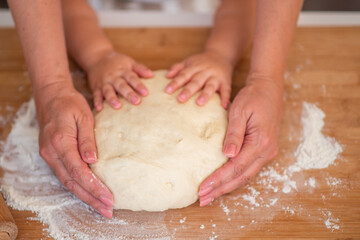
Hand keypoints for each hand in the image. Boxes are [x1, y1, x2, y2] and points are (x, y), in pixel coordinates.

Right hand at [36, 82, 113, 217]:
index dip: (93, 187)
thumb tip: (92, 162)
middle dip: (90, 198)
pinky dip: (77, 187)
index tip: (108, 197)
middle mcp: (51, 152)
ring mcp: (49, 155)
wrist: (51, 95)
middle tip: (107, 210)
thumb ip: (87, 140)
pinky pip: (65, 175)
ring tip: (101, 207)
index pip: (78, 171)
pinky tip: (89, 193)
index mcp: (60, 142)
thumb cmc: (70, 103)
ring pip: (67, 182)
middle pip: (72, 182)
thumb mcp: (84, 117)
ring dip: (84, 196)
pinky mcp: (51, 155)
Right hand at [87, 51, 152, 110]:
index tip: (145, 93)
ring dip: (112, 99)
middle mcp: (113, 77)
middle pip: (121, 85)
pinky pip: (96, 94)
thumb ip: (140, 68)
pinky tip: (99, 109)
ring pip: (108, 91)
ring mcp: (104, 82)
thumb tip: (152, 75)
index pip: (132, 78)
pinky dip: (97, 101)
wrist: (97, 57)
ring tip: (118, 106)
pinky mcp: (96, 87)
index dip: (138, 85)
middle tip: (136, 101)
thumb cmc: (117, 62)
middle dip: (128, 94)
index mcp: (123, 71)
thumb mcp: (129, 62)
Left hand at [165, 50, 232, 108]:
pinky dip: (225, 98)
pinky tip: (224, 106)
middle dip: (188, 90)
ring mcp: (216, 77)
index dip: (175, 83)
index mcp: (194, 67)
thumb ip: (178, 68)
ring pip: (210, 86)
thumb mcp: (189, 61)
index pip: (183, 75)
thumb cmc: (201, 62)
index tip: (167, 91)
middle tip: (180, 99)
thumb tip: (166, 76)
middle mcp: (205, 72)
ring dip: (205, 94)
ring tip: (199, 103)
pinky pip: (226, 90)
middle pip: (195, 82)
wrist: (221, 54)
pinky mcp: (225, 82)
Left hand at [198, 74, 282, 205]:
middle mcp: (266, 152)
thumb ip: (233, 134)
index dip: (218, 180)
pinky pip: (248, 169)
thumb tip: (227, 155)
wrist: (269, 88)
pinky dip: (234, 178)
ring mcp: (267, 152)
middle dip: (220, 190)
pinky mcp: (264, 150)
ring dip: (227, 187)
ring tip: (210, 196)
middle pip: (241, 178)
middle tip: (202, 199)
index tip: (202, 188)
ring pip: (245, 176)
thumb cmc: (253, 97)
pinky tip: (223, 183)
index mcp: (260, 142)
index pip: (235, 168)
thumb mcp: (240, 111)